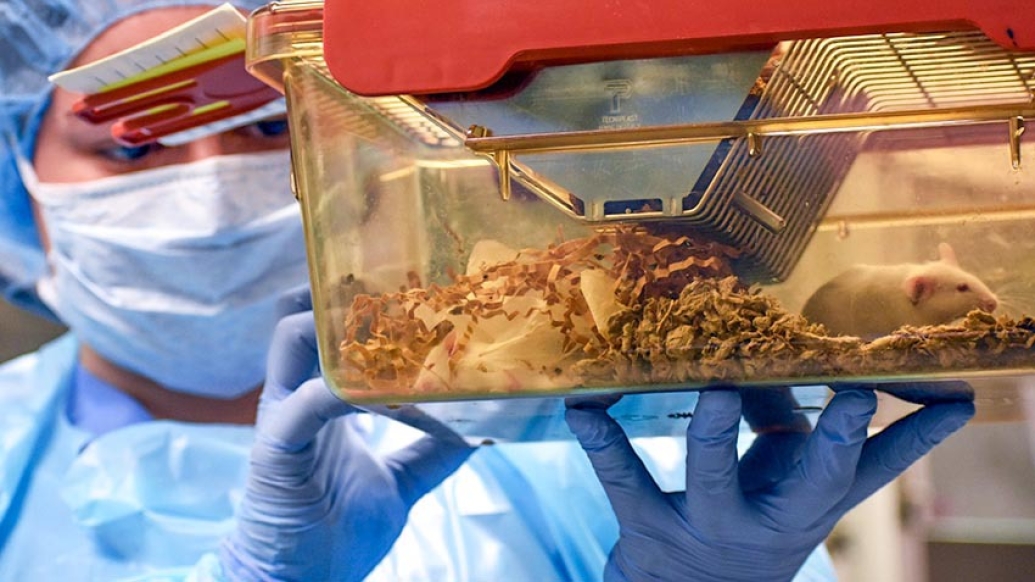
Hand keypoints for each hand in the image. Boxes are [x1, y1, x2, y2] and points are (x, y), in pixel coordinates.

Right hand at [219, 297, 473, 581]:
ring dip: (334, 324)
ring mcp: (284, 415)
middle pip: (306, 318)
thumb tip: (479, 429)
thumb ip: (432, 452)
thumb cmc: (337, 532)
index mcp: (324, 399)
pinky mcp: (276, 446)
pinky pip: (302, 402)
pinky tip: (371, 390)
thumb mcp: (400, 483)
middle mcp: (300, 395)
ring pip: (292, 340)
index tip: (413, 285)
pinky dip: (338, 389)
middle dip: (343, 294)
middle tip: (394, 278)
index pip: (333, 333)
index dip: (365, 304)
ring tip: (384, 317)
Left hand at [564, 383, 974, 581]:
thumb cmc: (743, 521)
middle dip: (837, 442)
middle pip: (814, 484)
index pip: (873, 470)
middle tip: (853, 398)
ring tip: (714, 389)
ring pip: (715, 480)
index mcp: (809, 503)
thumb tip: (783, 352)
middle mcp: (770, 520)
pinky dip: (602, 440)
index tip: (951, 401)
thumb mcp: (778, 484)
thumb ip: (784, 418)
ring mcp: (707, 527)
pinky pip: (622, 479)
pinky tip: (583, 406)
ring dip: (715, 433)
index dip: (911, 438)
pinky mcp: (646, 530)